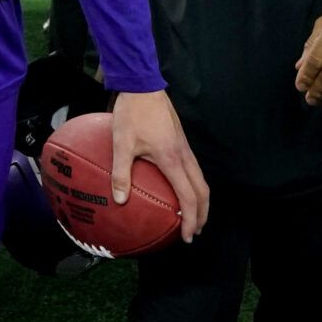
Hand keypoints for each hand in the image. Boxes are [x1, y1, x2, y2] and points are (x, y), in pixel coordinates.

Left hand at [110, 89, 208, 240]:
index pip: (189, 196)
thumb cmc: (132, 114)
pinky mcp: (180, 141)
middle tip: (193, 232)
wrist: (143, 85)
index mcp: (172, 159)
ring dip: (199, 200)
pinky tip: (177, 189)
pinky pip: (192, 169)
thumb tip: (120, 201)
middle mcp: (184, 155)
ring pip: (200, 179)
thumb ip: (120, 173)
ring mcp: (184, 147)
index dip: (191, 219)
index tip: (187, 236)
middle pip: (202, 191)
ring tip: (190, 216)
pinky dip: (191, 185)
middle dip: (202, 214)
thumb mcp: (121, 143)